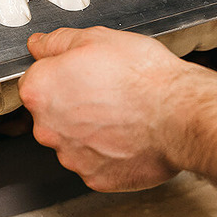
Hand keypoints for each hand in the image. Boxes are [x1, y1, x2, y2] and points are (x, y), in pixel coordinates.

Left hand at [19, 27, 192, 190]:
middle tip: (108, 91)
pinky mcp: (95, 178)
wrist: (179, 115)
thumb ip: (58, 42)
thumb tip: (39, 44)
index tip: (82, 73)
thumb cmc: (143, 78)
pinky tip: (130, 135)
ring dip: (92, 130)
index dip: (62, 74)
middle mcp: (48, 128)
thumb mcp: (97, 38)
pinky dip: (110, 152)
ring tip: (124, 114)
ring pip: (74, 140)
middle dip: (74, 104)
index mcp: (41, 91)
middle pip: (53, 114)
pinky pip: (97, 162)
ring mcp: (71, 157)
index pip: (36, 80)